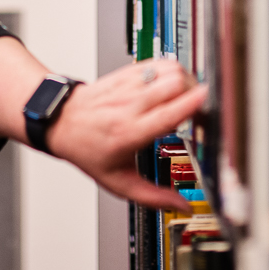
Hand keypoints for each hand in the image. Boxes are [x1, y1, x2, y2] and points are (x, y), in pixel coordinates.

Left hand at [43, 57, 206, 212]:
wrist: (61, 123)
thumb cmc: (87, 150)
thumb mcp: (119, 182)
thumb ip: (153, 197)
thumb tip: (182, 206)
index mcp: (130, 133)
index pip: (167, 114)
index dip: (191, 105)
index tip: (208, 103)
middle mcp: (130, 106)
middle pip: (173, 86)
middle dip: (195, 93)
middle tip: (201, 108)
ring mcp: (128, 87)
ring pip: (167, 70)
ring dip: (186, 80)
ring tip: (189, 96)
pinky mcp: (126, 74)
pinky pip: (157, 63)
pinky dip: (172, 70)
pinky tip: (173, 84)